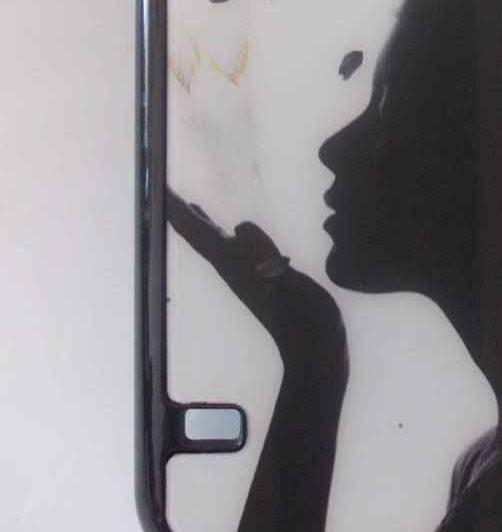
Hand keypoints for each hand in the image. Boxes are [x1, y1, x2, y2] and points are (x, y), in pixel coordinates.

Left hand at [166, 188, 346, 370]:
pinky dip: (229, 236)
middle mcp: (231, 267)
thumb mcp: (278, 275)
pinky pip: (236, 248)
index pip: (195, 230)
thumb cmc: (296, 310)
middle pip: (198, 235)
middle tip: (167, 192)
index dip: (177, 208)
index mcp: (230, 263)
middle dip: (182, 213)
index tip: (160, 186)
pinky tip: (234, 233)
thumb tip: (239, 227)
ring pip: (214, 242)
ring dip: (201, 224)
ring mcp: (246, 274)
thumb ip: (258, 250)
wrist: (311, 344)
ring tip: (193, 207)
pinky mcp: (263, 278)